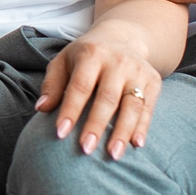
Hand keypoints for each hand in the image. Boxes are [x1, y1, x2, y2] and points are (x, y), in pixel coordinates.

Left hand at [34, 23, 163, 157]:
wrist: (122, 39)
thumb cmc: (85, 58)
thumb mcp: (63, 62)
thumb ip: (52, 85)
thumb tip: (41, 109)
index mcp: (92, 54)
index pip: (80, 86)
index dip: (70, 110)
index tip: (60, 133)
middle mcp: (118, 61)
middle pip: (107, 98)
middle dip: (96, 125)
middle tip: (86, 149)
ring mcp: (138, 71)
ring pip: (132, 105)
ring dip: (123, 131)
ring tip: (114, 155)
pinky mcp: (154, 81)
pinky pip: (148, 108)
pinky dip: (143, 127)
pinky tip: (136, 145)